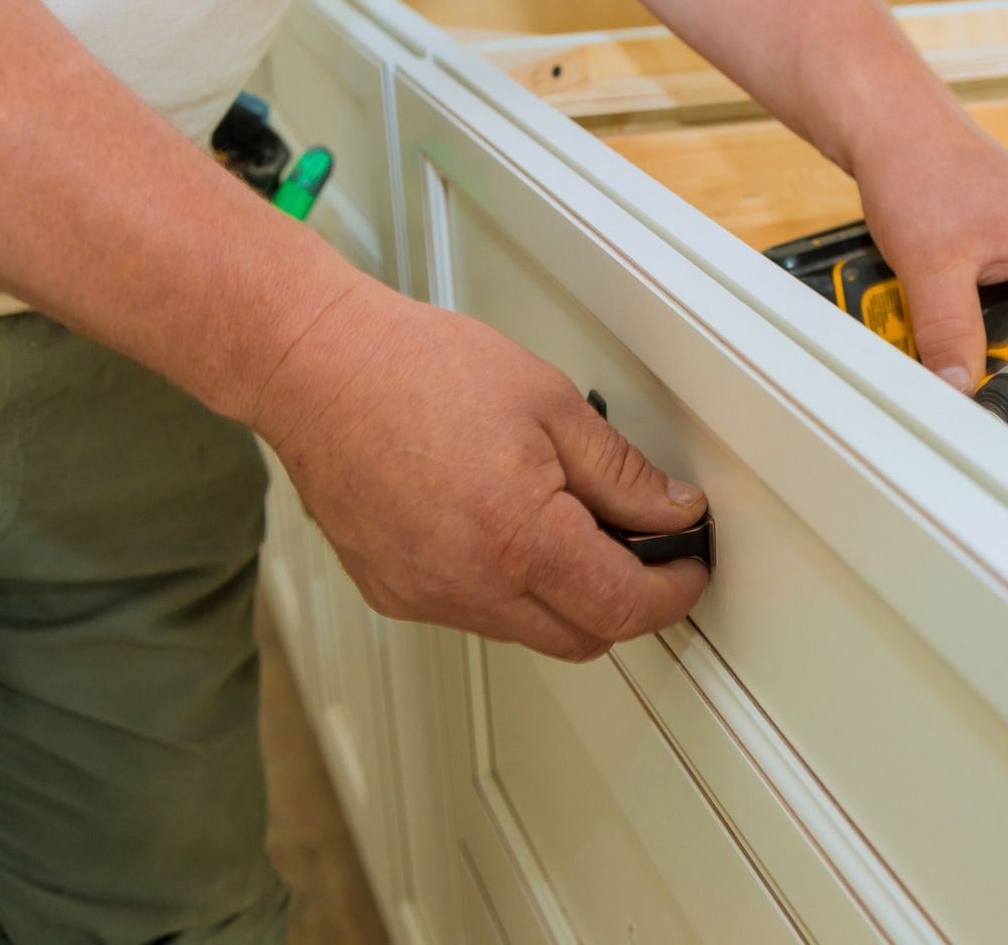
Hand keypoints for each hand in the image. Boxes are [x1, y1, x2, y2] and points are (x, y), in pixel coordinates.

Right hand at [250, 278, 707, 660]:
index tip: (689, 568)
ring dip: (565, 598)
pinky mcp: (394, 594)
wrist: (318, 370)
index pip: (624, 607)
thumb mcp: (551, 404)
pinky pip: (476, 615)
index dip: (674, 592)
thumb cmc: (417, 371)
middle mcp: (469, 585)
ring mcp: (426, 596)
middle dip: (626, 602)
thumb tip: (672, 511)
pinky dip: (509, 589)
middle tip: (645, 548)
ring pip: (529, 632)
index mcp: (518, 538)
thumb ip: (622, 473)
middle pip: (583, 638)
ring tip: (568, 523)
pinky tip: (507, 530)